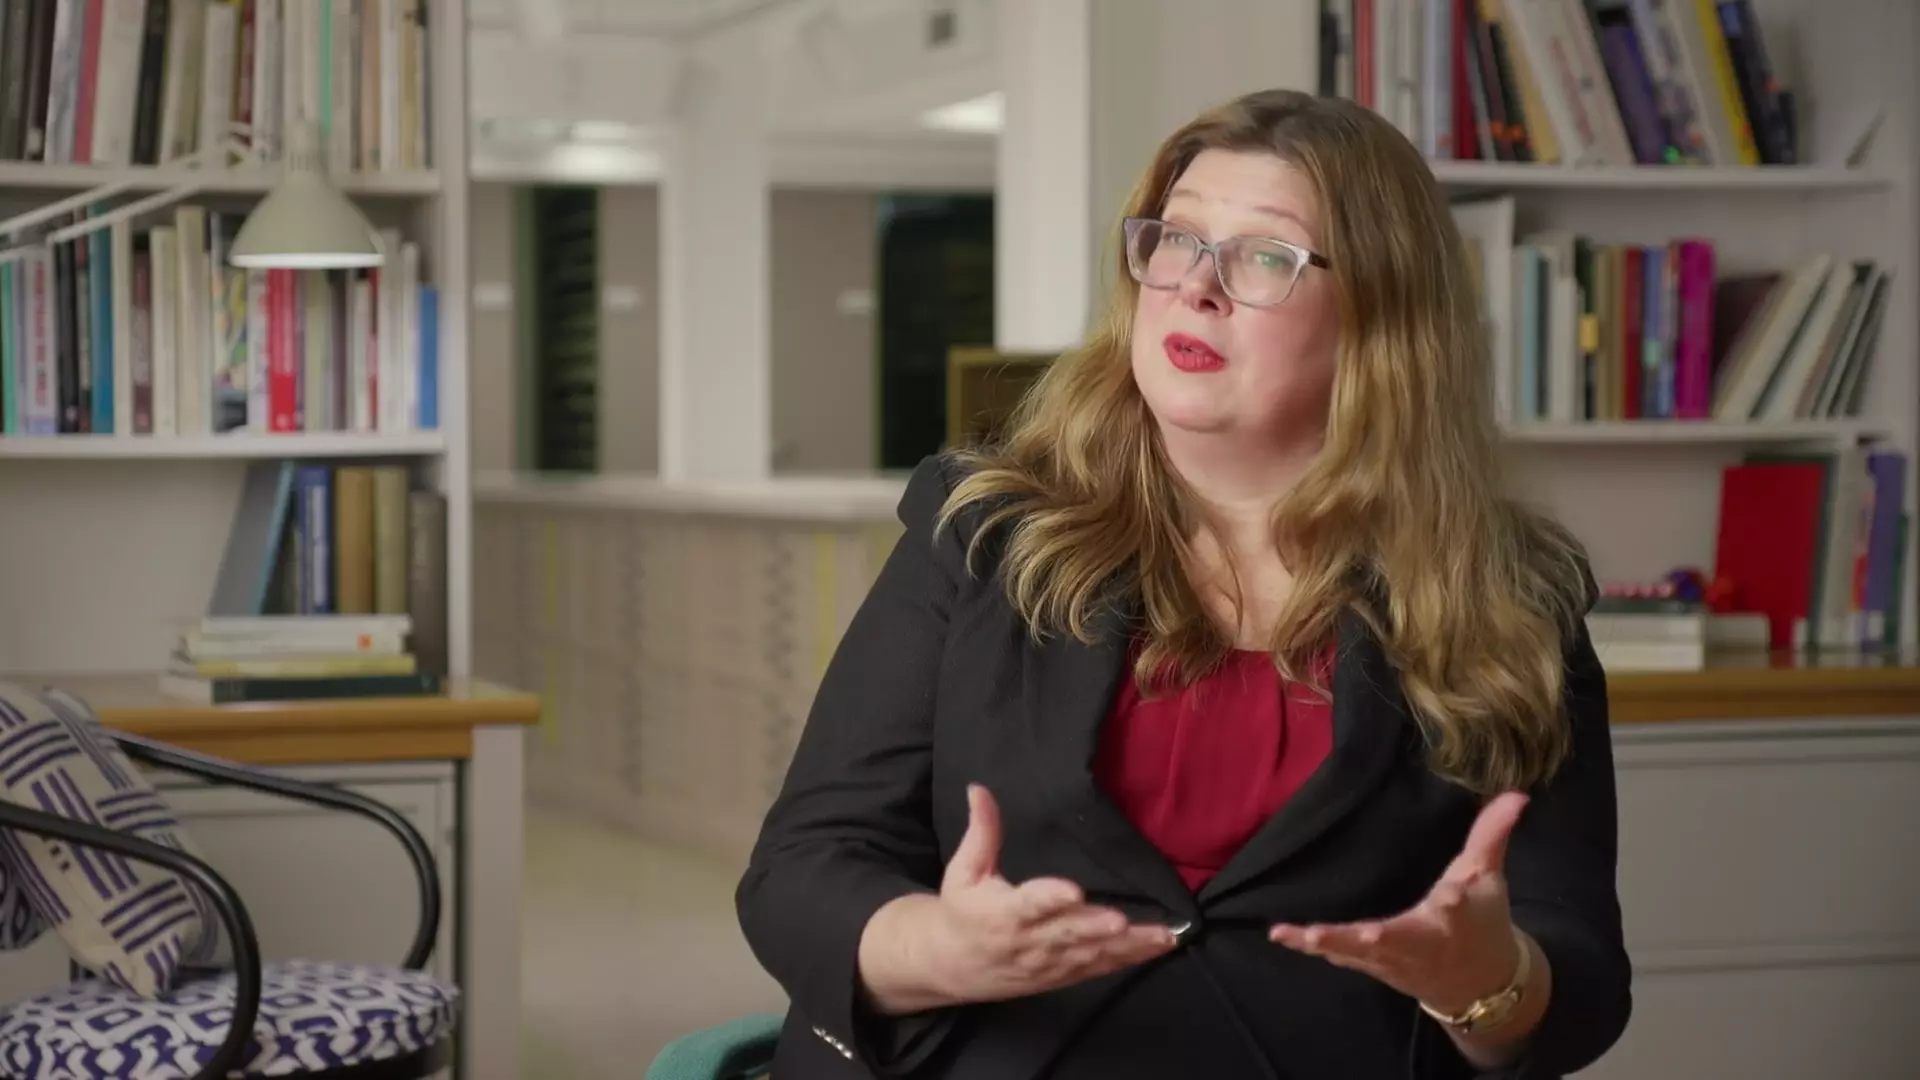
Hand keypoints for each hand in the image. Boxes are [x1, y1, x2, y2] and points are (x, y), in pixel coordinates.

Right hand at [859, 785, 1175, 1013]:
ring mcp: (1050, 962)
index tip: (1072, 891)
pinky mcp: (1065, 975)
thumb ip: (981, 831)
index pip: (1029, 904)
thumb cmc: (963, 911)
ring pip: (1092, 954)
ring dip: (1127, 947)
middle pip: (1067, 934)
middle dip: (1095, 927)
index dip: (1050, 898)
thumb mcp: (964, 870)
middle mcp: (1029, 941)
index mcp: (1002, 913)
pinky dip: (1130, 959)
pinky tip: (1159, 946)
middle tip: (1121, 920)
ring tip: (1161, 936)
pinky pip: (1100, 968)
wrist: (954, 966)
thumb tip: (979, 788)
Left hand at [1268, 791, 1529, 1014]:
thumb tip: (1516, 793)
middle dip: (1377, 939)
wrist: (1483, 985)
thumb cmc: (1481, 920)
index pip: (1457, 907)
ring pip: (1361, 955)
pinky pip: (1341, 958)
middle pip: (1400, 940)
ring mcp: (1394, 960)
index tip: (1450, 895)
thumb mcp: (1488, 876)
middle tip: (1358, 933)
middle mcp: (1423, 943)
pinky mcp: (1374, 967)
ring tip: (1301, 934)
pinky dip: (1314, 949)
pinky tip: (1282, 935)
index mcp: (1455, 917)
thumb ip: (1492, 833)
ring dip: (1333, 944)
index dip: (1455, 900)